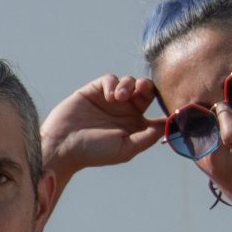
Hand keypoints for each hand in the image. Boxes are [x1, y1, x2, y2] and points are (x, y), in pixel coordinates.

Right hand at [41, 74, 163, 183]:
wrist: (63, 145)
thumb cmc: (94, 152)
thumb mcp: (126, 149)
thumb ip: (148, 137)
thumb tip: (168, 124)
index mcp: (135, 126)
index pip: (156, 111)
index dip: (164, 105)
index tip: (168, 102)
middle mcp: (125, 112)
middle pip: (146, 91)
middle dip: (147, 86)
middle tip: (143, 88)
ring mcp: (109, 100)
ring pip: (130, 82)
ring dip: (129, 85)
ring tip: (119, 96)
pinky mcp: (94, 91)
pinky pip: (110, 79)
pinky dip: (112, 83)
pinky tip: (108, 96)